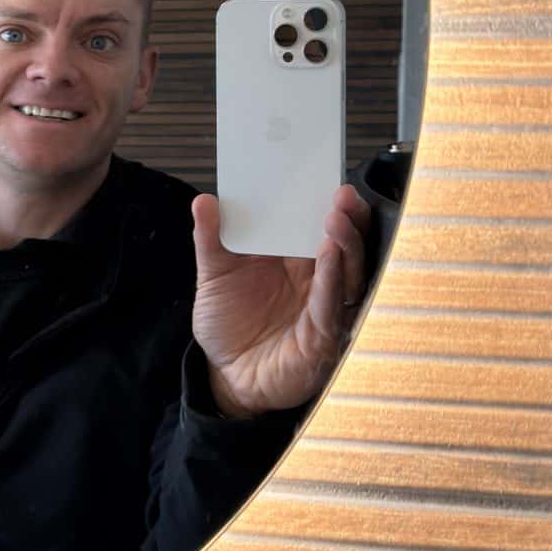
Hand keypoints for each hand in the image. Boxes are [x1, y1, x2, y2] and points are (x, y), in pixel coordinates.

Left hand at [190, 183, 370, 418]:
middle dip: (346, 217)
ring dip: (344, 243)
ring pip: (345, 271)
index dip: (324, 201)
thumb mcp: (213, 276)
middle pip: (342, 243)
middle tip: (341, 192)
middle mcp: (316, 280)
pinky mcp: (322, 336)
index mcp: (295, 260)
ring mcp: (322, 307)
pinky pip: (330, 304)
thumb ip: (211, 239)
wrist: (226, 376)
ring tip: (335, 218)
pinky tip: (328, 254)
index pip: (317, 225)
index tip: (324, 174)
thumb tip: (205, 200)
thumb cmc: (229, 325)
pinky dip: (331, 278)